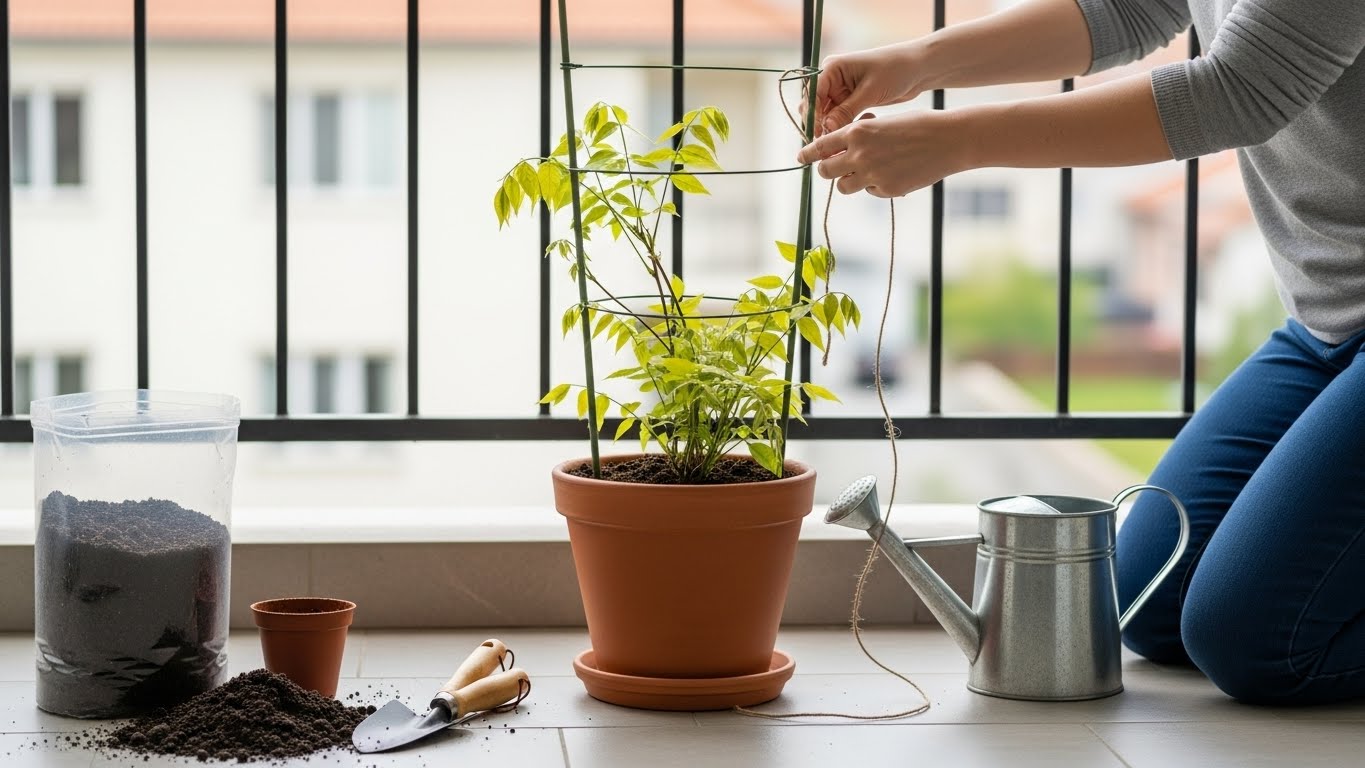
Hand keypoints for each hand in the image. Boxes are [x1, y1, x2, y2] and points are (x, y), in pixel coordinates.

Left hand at [795, 111, 970, 197]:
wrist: (948, 140)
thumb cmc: (917, 125)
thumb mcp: (882, 123)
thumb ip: (859, 136)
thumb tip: (840, 148)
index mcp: (857, 132)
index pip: (821, 146)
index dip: (808, 153)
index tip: (800, 158)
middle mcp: (859, 154)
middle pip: (825, 171)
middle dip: (827, 170)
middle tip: (834, 168)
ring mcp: (872, 175)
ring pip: (843, 187)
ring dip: (849, 181)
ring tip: (866, 171)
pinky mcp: (886, 190)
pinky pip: (869, 192)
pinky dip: (875, 186)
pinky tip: (893, 174)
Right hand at [810, 42, 925, 134]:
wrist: (917, 69)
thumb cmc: (895, 70)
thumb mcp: (870, 91)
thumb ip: (847, 110)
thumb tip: (826, 127)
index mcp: (833, 68)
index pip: (813, 93)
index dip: (813, 114)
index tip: (818, 133)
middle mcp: (833, 78)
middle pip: (816, 105)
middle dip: (819, 123)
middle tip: (828, 141)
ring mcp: (841, 91)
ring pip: (826, 115)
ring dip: (831, 127)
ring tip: (842, 139)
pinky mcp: (850, 101)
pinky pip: (839, 118)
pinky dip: (843, 126)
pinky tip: (854, 130)